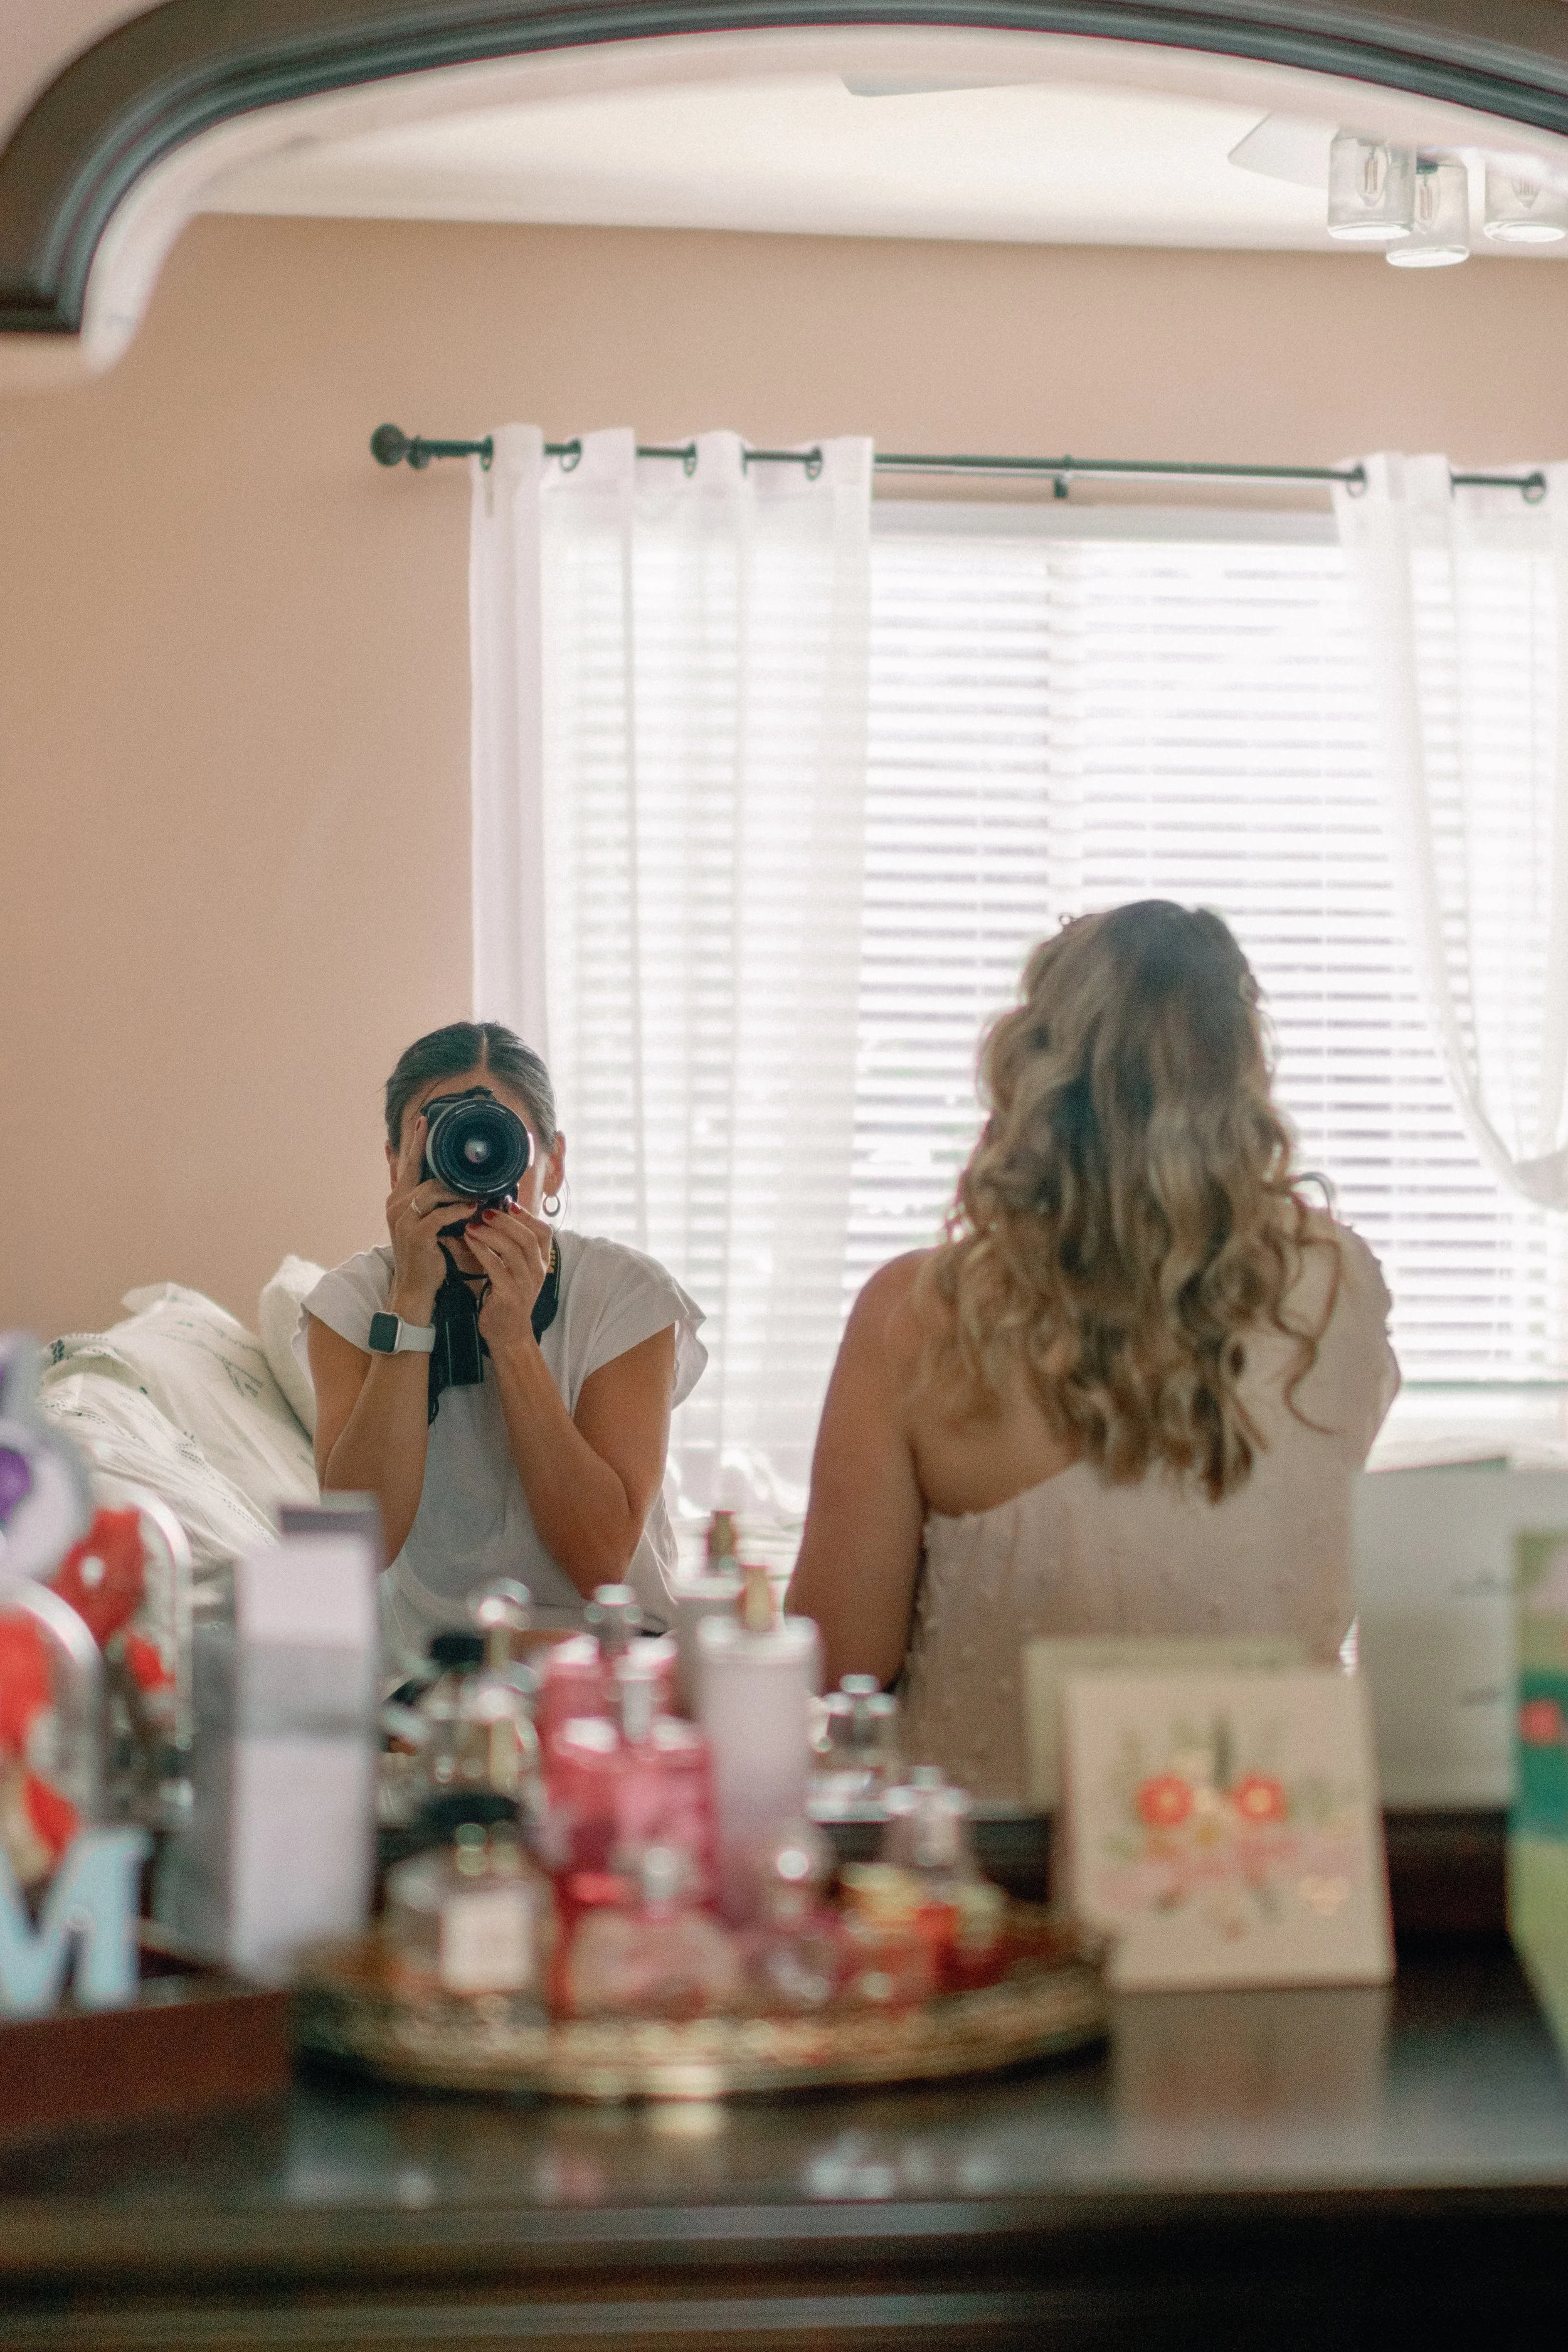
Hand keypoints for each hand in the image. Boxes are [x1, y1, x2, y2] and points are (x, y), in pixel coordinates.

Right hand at [384, 1114, 471, 1319]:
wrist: (416, 1285)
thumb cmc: (427, 1252)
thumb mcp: (427, 1221)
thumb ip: (434, 1200)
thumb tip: (452, 1181)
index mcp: (398, 1199)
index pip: (407, 1165)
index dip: (416, 1142)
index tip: (424, 1120)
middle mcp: (397, 1206)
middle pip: (419, 1173)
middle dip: (441, 1163)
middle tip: (462, 1157)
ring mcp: (404, 1220)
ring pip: (432, 1191)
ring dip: (457, 1190)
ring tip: (477, 1191)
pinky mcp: (416, 1235)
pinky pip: (440, 1215)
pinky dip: (458, 1210)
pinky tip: (472, 1209)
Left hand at [465, 1200, 553, 1352]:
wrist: (508, 1336)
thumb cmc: (507, 1301)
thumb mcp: (514, 1273)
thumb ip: (509, 1250)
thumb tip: (491, 1219)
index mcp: (541, 1264)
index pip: (544, 1233)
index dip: (527, 1215)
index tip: (509, 1204)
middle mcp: (537, 1272)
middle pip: (527, 1236)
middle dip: (505, 1221)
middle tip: (484, 1211)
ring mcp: (525, 1284)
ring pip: (512, 1249)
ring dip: (490, 1233)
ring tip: (472, 1225)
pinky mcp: (509, 1294)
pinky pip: (495, 1266)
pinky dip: (481, 1250)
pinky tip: (469, 1240)